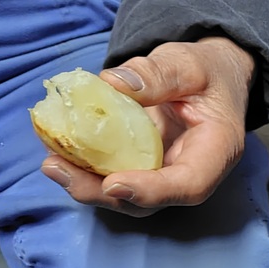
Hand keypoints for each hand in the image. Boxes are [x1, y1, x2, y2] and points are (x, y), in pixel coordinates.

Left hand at [40, 37, 255, 216]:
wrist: (210, 80)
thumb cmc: (208, 74)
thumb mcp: (189, 65)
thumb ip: (158, 74)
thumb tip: (112, 84)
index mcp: (216, 151)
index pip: (190, 184)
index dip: (152, 191)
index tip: (114, 183)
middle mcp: (192, 173)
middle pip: (152, 202)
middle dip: (104, 194)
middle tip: (59, 170)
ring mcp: (167, 175)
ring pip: (129, 197)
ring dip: (88, 186)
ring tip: (52, 164)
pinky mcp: (145, 169)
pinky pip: (117, 177)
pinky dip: (86, 171)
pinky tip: (58, 152)